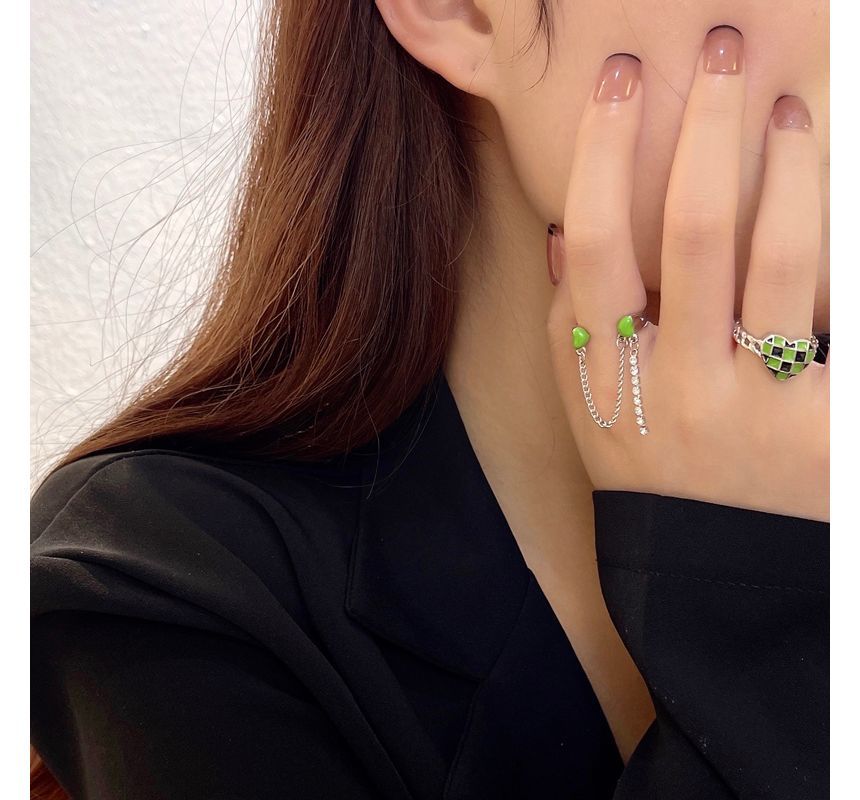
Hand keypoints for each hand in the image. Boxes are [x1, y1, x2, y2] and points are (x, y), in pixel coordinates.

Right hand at [547, 27, 828, 521]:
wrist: (708, 568)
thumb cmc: (643, 470)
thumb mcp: (583, 407)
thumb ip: (567, 325)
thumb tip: (567, 233)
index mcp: (608, 375)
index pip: (595, 244)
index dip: (603, 152)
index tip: (619, 79)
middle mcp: (676, 386)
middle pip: (692, 233)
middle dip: (707, 126)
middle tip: (722, 48)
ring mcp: (754, 408)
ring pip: (778, 260)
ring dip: (792, 168)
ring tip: (799, 109)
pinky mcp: (824, 431)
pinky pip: (840, 326)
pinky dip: (846, 252)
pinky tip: (846, 206)